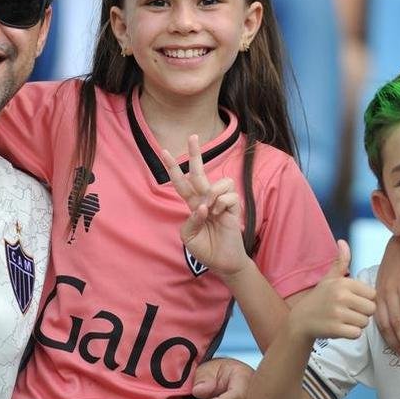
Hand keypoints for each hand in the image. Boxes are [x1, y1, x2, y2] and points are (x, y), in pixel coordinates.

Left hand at [159, 135, 248, 279]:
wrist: (222, 262)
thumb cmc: (204, 248)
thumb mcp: (188, 236)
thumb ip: (191, 220)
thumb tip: (203, 206)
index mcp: (193, 204)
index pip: (181, 182)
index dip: (173, 168)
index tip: (165, 151)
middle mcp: (206, 198)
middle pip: (199, 172)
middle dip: (195, 154)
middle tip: (192, 136)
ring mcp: (221, 201)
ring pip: (219, 183)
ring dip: (212, 195)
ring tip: (211, 211)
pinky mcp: (234, 207)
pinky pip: (228, 196)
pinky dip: (221, 205)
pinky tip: (220, 216)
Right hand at [289, 240, 375, 340]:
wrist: (300, 320)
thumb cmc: (320, 298)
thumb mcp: (329, 278)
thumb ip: (340, 261)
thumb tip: (342, 241)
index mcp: (343, 283)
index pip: (373, 294)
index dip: (365, 299)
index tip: (352, 301)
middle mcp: (341, 296)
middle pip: (371, 309)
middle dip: (362, 313)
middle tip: (348, 312)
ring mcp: (338, 313)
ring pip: (365, 322)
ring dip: (356, 324)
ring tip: (343, 319)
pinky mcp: (335, 329)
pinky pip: (357, 334)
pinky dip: (351, 334)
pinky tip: (340, 328)